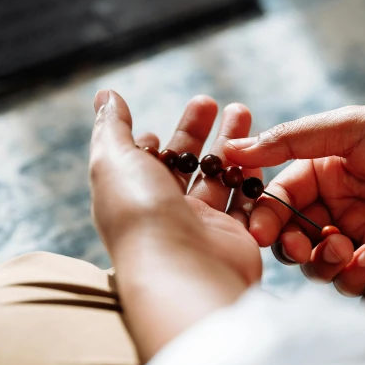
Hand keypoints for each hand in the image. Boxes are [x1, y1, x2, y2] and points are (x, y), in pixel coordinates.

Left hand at [90, 90, 261, 360]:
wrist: (181, 269)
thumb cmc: (140, 214)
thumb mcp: (113, 160)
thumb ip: (111, 126)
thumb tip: (105, 95)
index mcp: (134, 196)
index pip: (147, 163)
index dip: (158, 142)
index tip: (167, 124)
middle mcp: (165, 212)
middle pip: (186, 165)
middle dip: (199, 130)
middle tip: (215, 102)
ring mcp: (201, 226)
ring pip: (218, 178)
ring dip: (231, 145)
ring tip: (243, 111)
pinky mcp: (233, 237)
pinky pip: (245, 203)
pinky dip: (250, 178)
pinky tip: (258, 152)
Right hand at [224, 104, 364, 294]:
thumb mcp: (348, 128)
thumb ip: (289, 140)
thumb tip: (231, 149)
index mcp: (322, 171)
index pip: (278, 199)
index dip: (265, 216)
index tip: (258, 231)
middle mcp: (336, 205)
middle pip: (291, 238)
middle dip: (291, 246)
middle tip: (300, 247)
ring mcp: (358, 235)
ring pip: (316, 265)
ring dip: (322, 262)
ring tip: (344, 247)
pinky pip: (351, 281)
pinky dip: (353, 275)